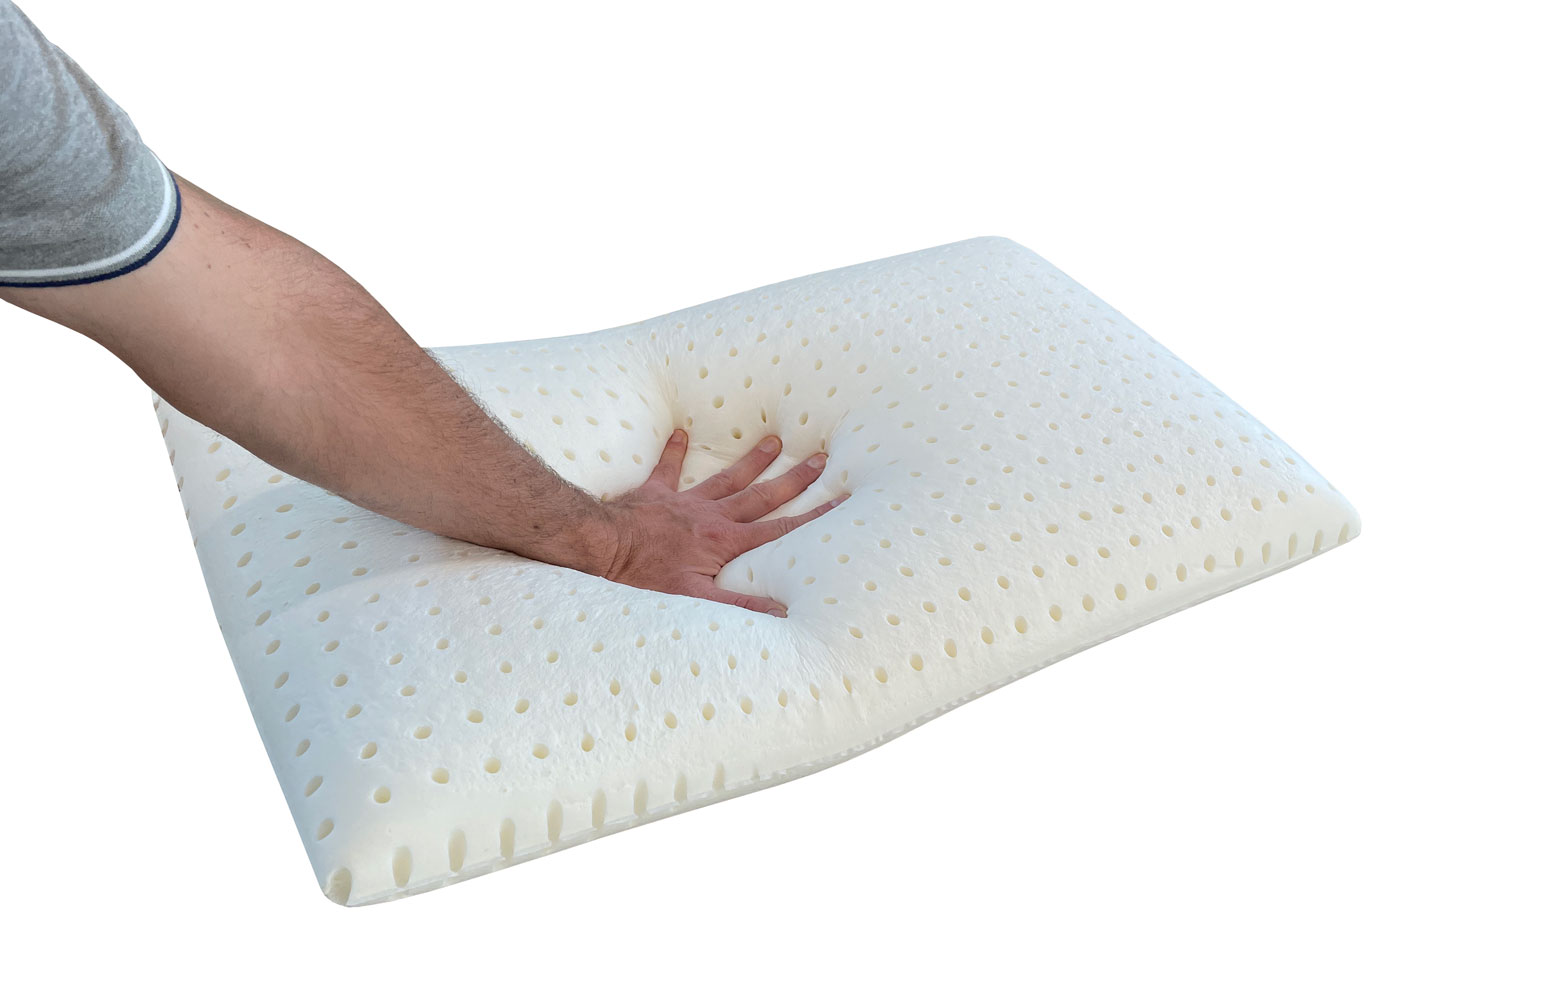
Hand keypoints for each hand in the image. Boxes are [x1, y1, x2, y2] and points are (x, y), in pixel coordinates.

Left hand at [597, 429, 846, 615]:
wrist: (602, 549)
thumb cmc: (646, 577)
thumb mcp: (695, 598)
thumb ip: (740, 605)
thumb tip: (783, 611)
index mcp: (725, 541)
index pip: (779, 530)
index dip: (812, 517)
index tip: (840, 500)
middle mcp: (711, 516)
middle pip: (760, 495)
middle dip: (792, 479)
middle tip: (819, 457)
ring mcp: (683, 502)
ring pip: (725, 478)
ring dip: (751, 460)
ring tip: (774, 440)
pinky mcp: (654, 494)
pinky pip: (667, 468)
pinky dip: (674, 451)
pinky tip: (682, 433)